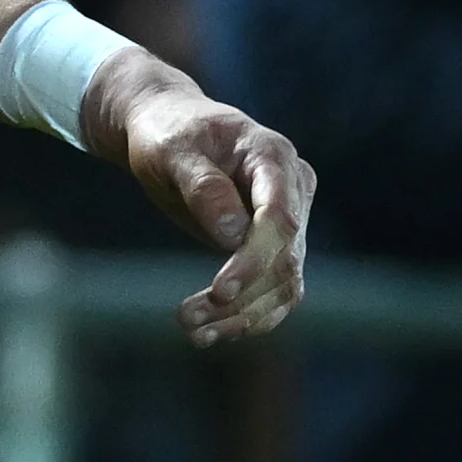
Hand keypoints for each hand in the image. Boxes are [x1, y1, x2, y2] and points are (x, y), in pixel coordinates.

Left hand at [80, 51, 312, 345]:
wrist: (168, 127)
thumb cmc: (168, 132)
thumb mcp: (170, 150)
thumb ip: (202, 186)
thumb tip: (232, 234)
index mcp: (273, 156)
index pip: (279, 217)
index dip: (254, 258)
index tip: (221, 291)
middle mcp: (294, 188)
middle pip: (285, 257)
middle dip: (241, 295)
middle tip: (186, 318)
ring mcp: (290, 218)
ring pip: (284, 283)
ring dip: (243, 316)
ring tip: (193, 331)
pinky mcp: (275, 245)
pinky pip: (273, 290)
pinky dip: (246, 316)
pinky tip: (208, 333)